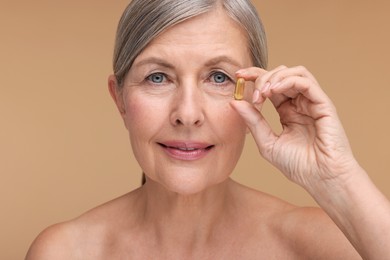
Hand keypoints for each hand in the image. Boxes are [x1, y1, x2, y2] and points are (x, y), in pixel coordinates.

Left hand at [231, 65, 359, 189]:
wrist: (320, 179)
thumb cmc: (298, 165)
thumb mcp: (267, 142)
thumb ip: (253, 121)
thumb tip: (234, 102)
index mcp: (287, 111)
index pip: (270, 85)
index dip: (254, 76)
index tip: (238, 77)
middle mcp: (300, 103)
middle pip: (281, 74)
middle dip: (262, 77)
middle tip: (252, 92)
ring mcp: (312, 102)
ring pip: (295, 72)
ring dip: (275, 76)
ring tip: (263, 91)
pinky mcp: (323, 104)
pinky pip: (306, 81)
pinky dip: (287, 80)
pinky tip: (274, 90)